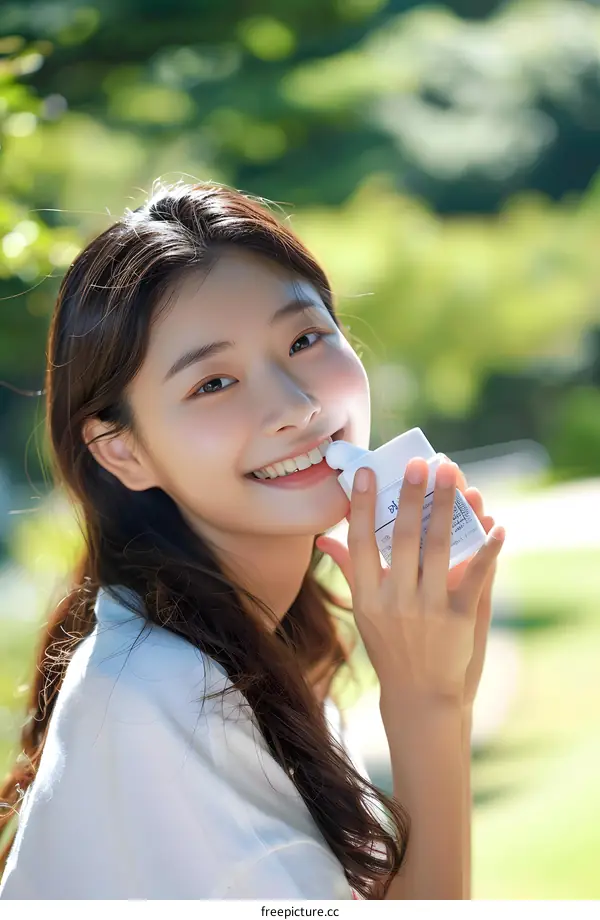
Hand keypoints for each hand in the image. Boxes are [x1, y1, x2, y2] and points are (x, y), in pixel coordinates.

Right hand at [316, 458, 504, 707]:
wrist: (419, 696)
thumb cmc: (389, 648)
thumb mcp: (363, 612)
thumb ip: (349, 571)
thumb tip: (324, 538)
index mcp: (367, 596)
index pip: (360, 542)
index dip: (361, 505)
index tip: (367, 472)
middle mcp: (394, 599)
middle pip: (402, 538)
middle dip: (411, 497)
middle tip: (420, 463)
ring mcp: (427, 609)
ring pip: (438, 548)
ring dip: (447, 508)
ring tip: (452, 475)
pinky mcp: (459, 619)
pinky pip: (475, 577)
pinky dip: (488, 550)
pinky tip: (497, 525)